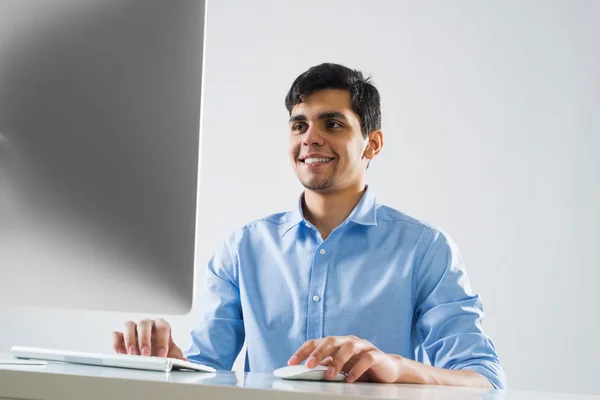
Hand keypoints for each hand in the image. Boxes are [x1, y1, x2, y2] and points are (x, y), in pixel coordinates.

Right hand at [111, 318, 185, 359]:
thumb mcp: (172, 353)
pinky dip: (117, 342)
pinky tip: (121, 353)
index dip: (162, 340)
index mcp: (161, 325)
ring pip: (129, 325)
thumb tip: (185, 362)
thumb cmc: (162, 350)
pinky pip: (116, 334)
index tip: (162, 355)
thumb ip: (178, 356)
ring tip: (132, 354)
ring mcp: (134, 329)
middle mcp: (147, 325)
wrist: (152, 353)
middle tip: (146, 354)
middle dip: (144, 339)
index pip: (162, 327)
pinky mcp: (121, 336)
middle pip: (144, 324)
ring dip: (130, 339)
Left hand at [287, 335, 401, 382]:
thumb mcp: (341, 367)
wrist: (389, 370)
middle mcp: (350, 341)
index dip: (303, 351)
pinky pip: (366, 359)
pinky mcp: (377, 355)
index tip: (291, 362)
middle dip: (318, 352)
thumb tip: (304, 371)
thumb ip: (326, 366)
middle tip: (308, 365)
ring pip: (349, 347)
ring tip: (329, 375)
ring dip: (337, 361)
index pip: (317, 342)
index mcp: (338, 343)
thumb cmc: (361, 368)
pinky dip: (357, 369)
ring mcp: (364, 346)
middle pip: (332, 340)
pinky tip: (350, 380)